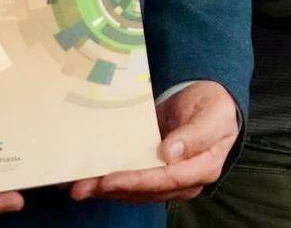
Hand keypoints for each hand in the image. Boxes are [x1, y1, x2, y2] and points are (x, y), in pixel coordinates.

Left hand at [68, 81, 236, 203]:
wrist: (207, 101)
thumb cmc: (214, 106)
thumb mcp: (213, 114)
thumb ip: (195, 134)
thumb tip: (170, 154)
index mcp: (203, 168)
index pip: (167, 179)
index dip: (138, 181)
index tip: (111, 179)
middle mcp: (183, 181)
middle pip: (145, 190)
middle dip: (113, 189)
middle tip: (83, 186)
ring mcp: (165, 179)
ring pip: (133, 190)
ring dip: (104, 189)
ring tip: (77, 186)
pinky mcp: (151, 172)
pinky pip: (128, 180)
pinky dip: (106, 180)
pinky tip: (84, 179)